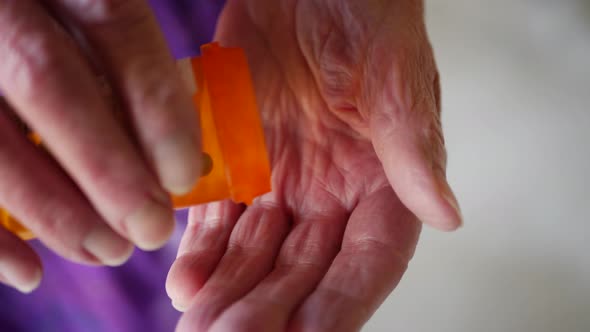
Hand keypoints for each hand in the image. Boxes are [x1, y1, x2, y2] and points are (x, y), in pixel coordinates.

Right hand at [0, 0, 201, 292]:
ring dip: (52, 210)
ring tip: (107, 250)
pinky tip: (29, 272)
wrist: (3, 6)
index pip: (113, 22)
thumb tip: (179, 148)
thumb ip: (127, 52)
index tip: (182, 174)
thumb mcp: (94, 1)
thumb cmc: (58, 9)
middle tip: (150, 231)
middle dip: (106, 170)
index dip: (153, 103)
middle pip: (47, 82)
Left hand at [167, 0, 460, 330]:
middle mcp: (330, 192)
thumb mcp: (394, 72)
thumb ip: (412, 143)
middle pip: (303, 269)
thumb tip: (446, 213)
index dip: (341, 302)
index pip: (368, 259)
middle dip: (270, 311)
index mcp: (381, 180)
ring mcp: (281, 180)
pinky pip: (216, 216)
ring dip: (228, 293)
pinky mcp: (236, 160)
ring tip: (200, 326)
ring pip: (254, 253)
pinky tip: (184, 282)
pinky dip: (200, 249)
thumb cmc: (365, 15)